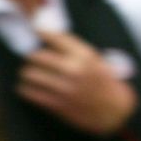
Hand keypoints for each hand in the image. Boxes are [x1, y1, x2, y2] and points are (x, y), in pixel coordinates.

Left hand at [19, 30, 137, 135]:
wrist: (114, 110)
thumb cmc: (104, 83)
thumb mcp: (95, 59)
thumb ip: (74, 49)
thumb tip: (48, 35)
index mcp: (84, 55)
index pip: (55, 37)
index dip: (42, 32)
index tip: (37, 30)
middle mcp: (73, 70)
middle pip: (37, 56)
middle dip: (32, 57)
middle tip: (32, 59)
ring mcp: (65, 88)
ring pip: (31, 75)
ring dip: (27, 74)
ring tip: (28, 75)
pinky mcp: (58, 104)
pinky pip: (32, 94)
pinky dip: (26, 90)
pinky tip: (28, 88)